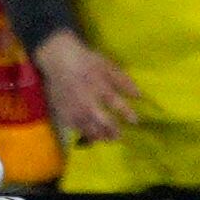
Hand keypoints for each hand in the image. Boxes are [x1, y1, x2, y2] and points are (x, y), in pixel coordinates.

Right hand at [31, 29, 146, 142]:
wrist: (59, 60)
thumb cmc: (86, 62)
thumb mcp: (108, 66)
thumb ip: (124, 81)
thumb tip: (139, 96)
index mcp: (100, 87)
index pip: (117, 105)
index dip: (127, 114)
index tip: (135, 121)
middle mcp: (88, 101)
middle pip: (103, 122)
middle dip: (113, 131)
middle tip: (119, 136)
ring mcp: (75, 109)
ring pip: (89, 128)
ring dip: (100, 135)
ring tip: (107, 139)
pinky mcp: (64, 113)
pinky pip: (75, 128)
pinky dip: (84, 133)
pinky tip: (90, 136)